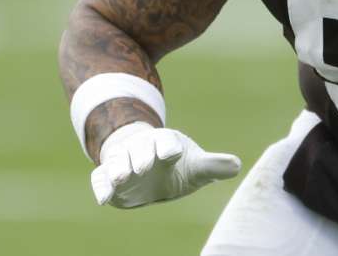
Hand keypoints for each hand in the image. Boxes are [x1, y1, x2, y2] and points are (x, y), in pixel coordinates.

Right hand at [90, 122, 240, 207]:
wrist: (147, 168)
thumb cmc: (176, 166)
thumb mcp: (195, 167)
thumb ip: (213, 166)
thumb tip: (237, 165)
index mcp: (166, 141)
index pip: (167, 140)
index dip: (169, 146)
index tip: (172, 154)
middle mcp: (141, 147)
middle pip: (139, 147)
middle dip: (141, 155)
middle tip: (144, 167)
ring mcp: (123, 160)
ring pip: (117, 160)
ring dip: (118, 168)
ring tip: (122, 179)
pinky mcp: (108, 176)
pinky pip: (100, 177)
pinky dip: (101, 186)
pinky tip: (105, 199)